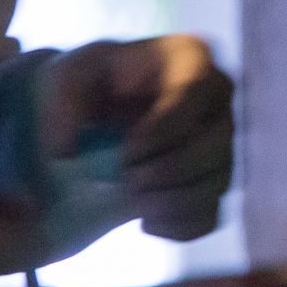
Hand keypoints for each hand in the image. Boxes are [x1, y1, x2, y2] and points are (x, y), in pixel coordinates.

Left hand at [41, 35, 233, 240]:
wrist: (101, 116)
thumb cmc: (91, 87)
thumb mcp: (68, 77)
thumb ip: (64, 105)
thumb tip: (68, 153)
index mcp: (192, 59)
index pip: (194, 93)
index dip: (163, 129)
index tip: (127, 152)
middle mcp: (218, 100)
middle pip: (216, 145)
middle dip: (165, 170)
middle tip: (124, 179)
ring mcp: (222, 143)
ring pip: (216, 184)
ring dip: (169, 202)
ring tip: (129, 200)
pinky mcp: (214, 182)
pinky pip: (210, 216)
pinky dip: (177, 227)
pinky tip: (144, 220)